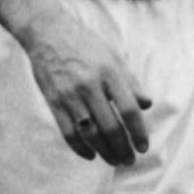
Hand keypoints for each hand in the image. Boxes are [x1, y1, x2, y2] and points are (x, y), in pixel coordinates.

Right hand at [0, 0, 150, 165]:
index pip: (129, 110)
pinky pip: (68, 132)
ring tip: (114, 160)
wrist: (47, 32)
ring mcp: (70, 95)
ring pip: (90, 133)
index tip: (143, 146)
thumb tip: (146, 105)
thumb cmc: (84, 44)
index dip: (138, 132)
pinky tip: (90, 155)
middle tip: (129, 160)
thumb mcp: (113, 57)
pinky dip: (80, 148)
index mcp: (109, 72)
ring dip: (104, 151)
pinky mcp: (54, 102)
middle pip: (110, 126)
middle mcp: (90, 85)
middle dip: (122, 147)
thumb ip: (130, 82)